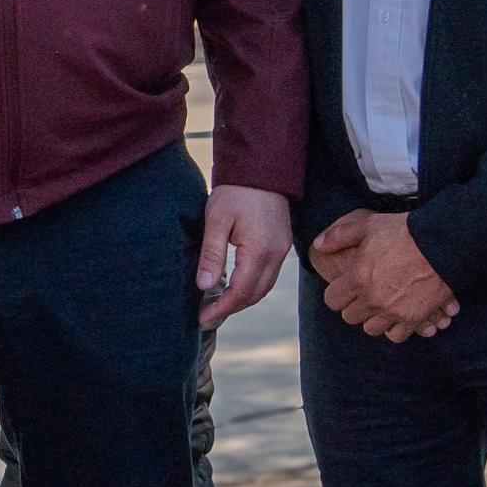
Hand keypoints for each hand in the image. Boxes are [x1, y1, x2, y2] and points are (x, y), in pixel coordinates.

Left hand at [194, 185, 291, 327]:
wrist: (262, 168)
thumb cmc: (236, 192)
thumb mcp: (216, 220)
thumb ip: (212, 255)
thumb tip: (205, 286)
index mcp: (259, 250)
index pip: (241, 292)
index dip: (222, 308)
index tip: (204, 318)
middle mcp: (276, 254)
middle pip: (255, 295)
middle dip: (232, 308)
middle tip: (208, 316)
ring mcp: (283, 250)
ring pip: (264, 287)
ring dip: (243, 299)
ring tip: (218, 304)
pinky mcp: (282, 244)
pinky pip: (269, 274)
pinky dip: (252, 285)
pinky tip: (234, 285)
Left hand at [307, 211, 456, 341]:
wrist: (441, 244)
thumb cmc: (403, 232)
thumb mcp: (368, 225)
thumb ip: (339, 236)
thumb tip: (318, 245)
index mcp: (357, 279)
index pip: (332, 301)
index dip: (337, 293)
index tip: (346, 287)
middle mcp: (371, 300)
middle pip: (350, 317)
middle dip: (354, 306)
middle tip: (364, 294)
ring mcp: (392, 312)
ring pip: (371, 328)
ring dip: (373, 319)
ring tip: (381, 305)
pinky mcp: (413, 318)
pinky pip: (396, 336)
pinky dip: (395, 329)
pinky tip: (397, 315)